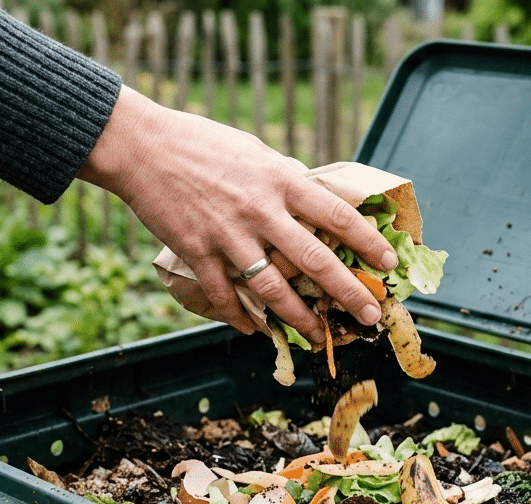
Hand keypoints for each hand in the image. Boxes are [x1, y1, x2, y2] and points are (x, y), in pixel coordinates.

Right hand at [78, 86, 397, 342]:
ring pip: (272, 288)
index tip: (388, 262)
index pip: (337, 214)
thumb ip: (284, 179)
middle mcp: (260, 210)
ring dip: (298, 317)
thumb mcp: (255, 152)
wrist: (142, 145)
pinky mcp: (197, 251)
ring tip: (316, 335)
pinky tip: (251, 330)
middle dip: (347, 292)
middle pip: (314, 260)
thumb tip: (315, 196)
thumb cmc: (201, 142)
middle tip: (369, 315)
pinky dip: (239, 316)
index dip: (368, 241)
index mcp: (280, 179)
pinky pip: (224, 294)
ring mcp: (228, 235)